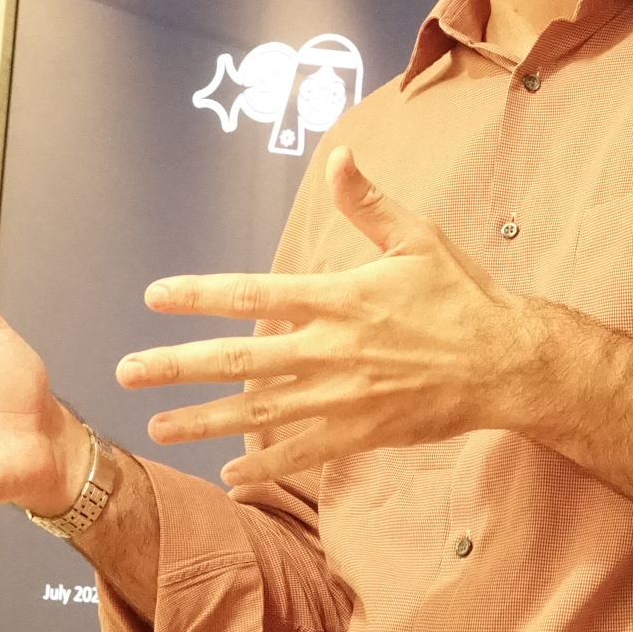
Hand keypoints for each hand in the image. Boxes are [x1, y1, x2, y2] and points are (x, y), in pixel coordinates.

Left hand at [118, 147, 545, 485]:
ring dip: (203, 421)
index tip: (155, 297)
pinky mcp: (359, 434)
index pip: (252, 294)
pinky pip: (299, 453)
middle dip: (178, 366)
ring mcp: (340, 398)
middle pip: (238, 359)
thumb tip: (340, 156)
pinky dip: (263, 465)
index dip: (199, 295)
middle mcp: (329, 350)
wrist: (505, 364)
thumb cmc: (461, 295)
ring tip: (156, 427)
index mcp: (338, 298)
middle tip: (127, 371)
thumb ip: (368, 202)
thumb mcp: (417, 238)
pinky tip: (227, 475)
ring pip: (257, 413)